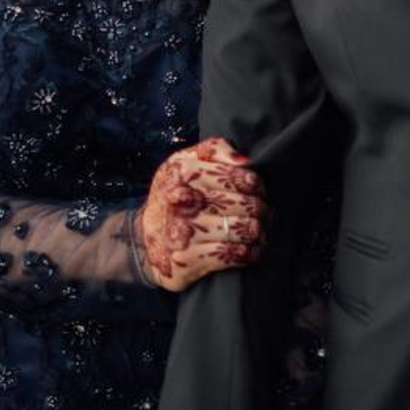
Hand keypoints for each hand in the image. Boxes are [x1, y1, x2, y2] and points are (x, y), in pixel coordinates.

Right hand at [137, 138, 268, 292]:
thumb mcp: (184, 162)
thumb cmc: (174, 195)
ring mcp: (185, 231)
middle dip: (262, 210)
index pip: (235, 177)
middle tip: (266, 214)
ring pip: (242, 230)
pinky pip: (233, 255)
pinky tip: (251, 250)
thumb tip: (244, 160)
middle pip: (243, 204)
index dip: (254, 184)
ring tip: (260, 231)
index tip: (258, 190)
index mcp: (183, 171)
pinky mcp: (189, 259)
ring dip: (259, 232)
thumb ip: (214, 149)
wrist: (144, 239)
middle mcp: (182, 200)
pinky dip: (250, 253)